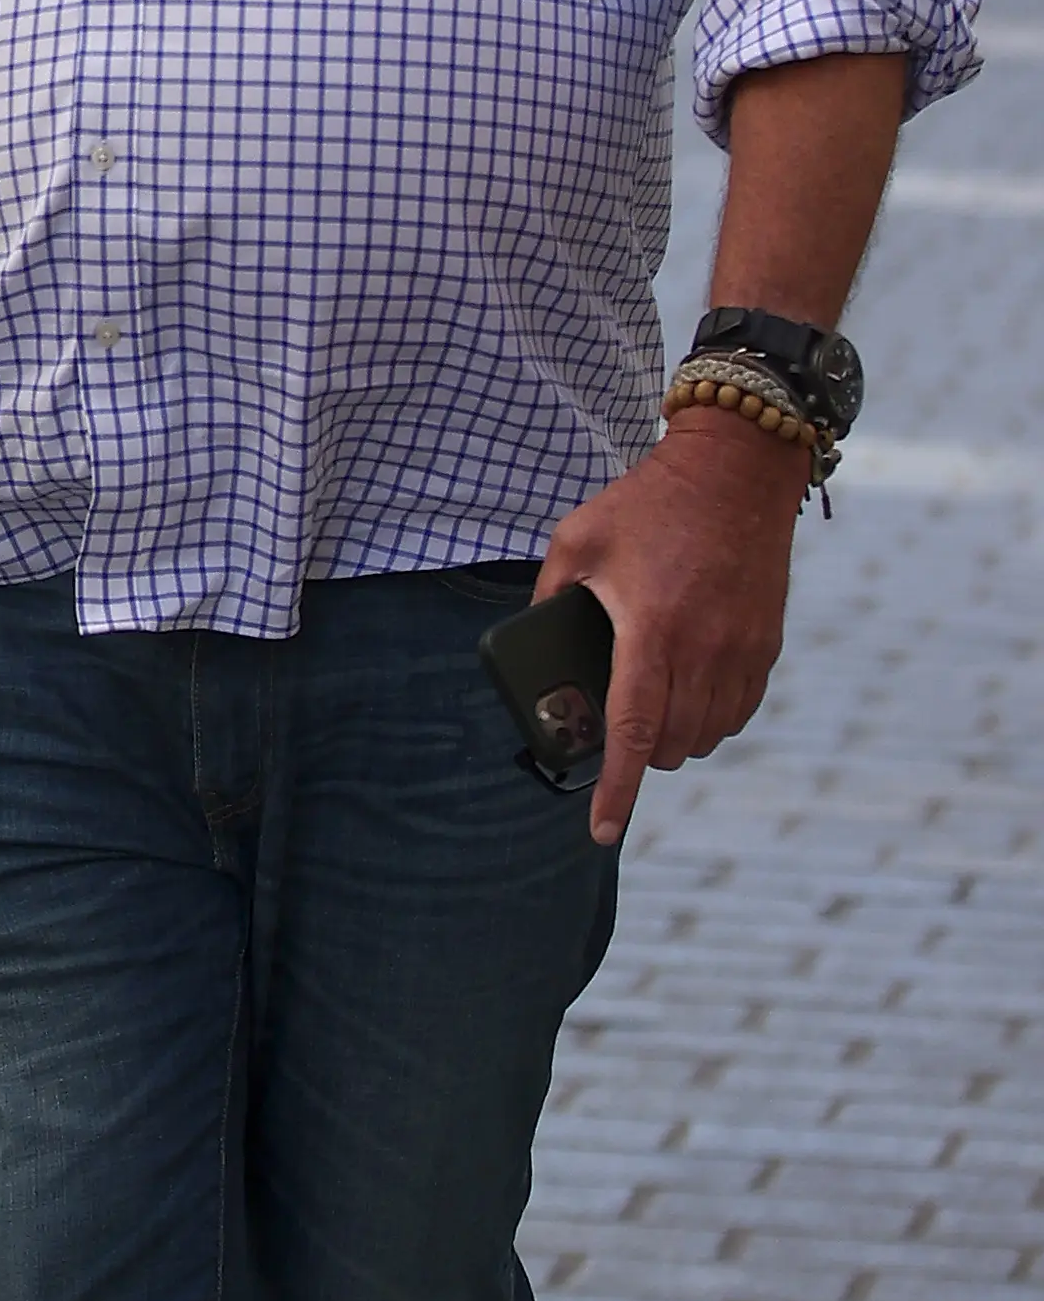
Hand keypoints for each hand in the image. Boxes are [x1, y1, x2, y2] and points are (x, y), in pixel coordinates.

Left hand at [536, 407, 806, 846]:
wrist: (734, 468)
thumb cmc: (648, 503)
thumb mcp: (577, 539)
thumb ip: (549, 594)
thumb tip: (535, 640)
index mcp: (650, 629)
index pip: (632, 731)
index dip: (617, 789)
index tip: (602, 831)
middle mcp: (702, 648)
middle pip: (669, 744)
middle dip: (638, 756)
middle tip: (617, 735)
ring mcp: (741, 648)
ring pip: (707, 735)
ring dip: (676, 740)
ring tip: (652, 715)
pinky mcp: (766, 642)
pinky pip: (739, 711)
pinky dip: (712, 720)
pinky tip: (690, 699)